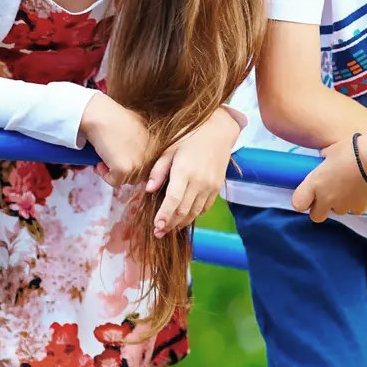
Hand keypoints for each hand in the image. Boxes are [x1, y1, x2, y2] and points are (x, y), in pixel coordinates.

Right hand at [81, 95, 150, 187]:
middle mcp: (152, 157)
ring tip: (105, 161)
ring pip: (128, 180)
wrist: (100, 114)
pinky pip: (114, 182)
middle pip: (141, 175)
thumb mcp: (138, 128)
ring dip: (115, 173)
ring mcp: (139, 164)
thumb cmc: (114, 117)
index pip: (151, 166)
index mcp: (157, 146)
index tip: (124, 160)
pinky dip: (104, 175)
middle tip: (112, 160)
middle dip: (126, 170)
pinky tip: (99, 163)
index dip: (136, 165)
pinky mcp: (125, 170)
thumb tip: (135, 155)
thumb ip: (143, 143)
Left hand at [146, 107, 241, 236]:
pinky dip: (193, 215)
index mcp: (184, 171)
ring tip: (168, 230)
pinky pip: (204, 207)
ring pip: (195, 212)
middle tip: (157, 234)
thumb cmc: (189, 137)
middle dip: (170, 225)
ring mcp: (210, 186)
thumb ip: (158, 171)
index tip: (156, 227)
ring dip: (181, 223)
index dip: (164, 216)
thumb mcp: (169, 149)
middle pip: (183, 210)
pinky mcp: (217, 188)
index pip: (173, 199)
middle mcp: (199, 182)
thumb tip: (147, 190)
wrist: (218, 131)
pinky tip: (183, 219)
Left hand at [290, 134, 366, 221]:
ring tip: (345, 189)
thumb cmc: (351, 150)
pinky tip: (358, 192)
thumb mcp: (330, 150)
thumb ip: (323, 160)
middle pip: (316, 216)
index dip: (302, 201)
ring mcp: (343, 205)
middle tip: (324, 196)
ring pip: (336, 212)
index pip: (298, 204)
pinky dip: (354, 204)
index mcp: (315, 183)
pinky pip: (353, 210)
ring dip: (338, 204)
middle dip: (319, 208)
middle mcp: (326, 198)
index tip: (306, 195)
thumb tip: (324, 159)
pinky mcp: (360, 207)